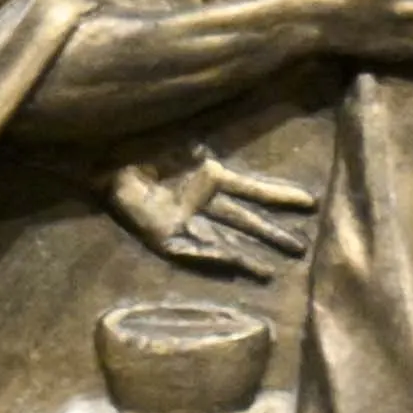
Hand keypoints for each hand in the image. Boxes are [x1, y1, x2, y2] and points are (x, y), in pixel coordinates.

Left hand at [108, 138, 322, 276]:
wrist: (102, 160)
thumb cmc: (139, 143)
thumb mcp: (178, 139)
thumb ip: (199, 150)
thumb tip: (210, 158)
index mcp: (209, 178)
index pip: (251, 190)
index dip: (279, 197)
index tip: (309, 203)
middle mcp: (202, 204)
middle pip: (244, 221)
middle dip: (272, 235)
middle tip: (301, 249)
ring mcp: (185, 223)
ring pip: (224, 241)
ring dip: (247, 257)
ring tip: (270, 272)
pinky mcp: (164, 238)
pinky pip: (192, 251)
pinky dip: (211, 257)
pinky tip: (232, 264)